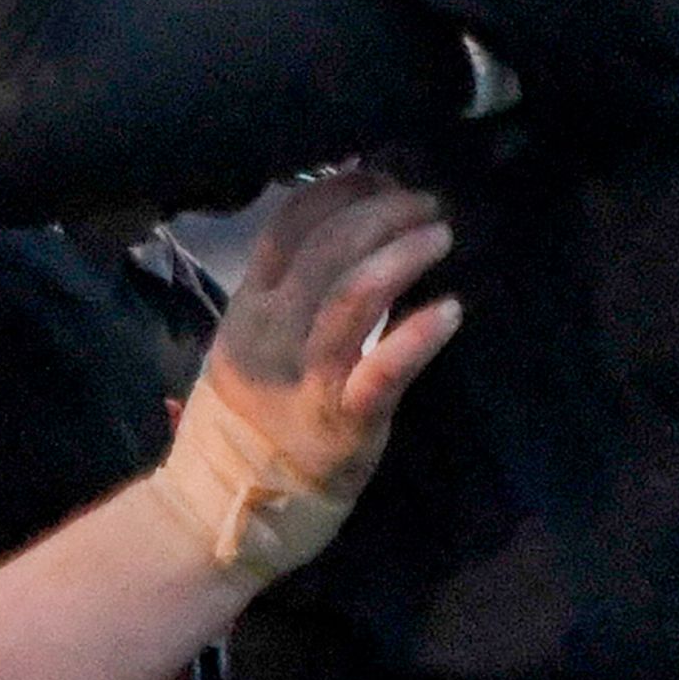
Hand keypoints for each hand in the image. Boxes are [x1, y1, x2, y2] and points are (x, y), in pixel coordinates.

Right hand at [199, 172, 461, 499]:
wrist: (228, 503)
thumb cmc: (252, 416)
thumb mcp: (252, 340)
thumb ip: (288, 289)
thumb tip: (344, 229)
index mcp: (250, 304)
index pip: (288, 224)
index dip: (339, 190)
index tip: (379, 175)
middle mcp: (274, 330)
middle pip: (328, 248)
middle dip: (383, 213)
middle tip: (427, 204)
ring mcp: (307, 374)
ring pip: (353, 295)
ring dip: (402, 255)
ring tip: (440, 235)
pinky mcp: (342, 419)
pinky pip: (384, 369)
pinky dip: (419, 334)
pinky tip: (450, 310)